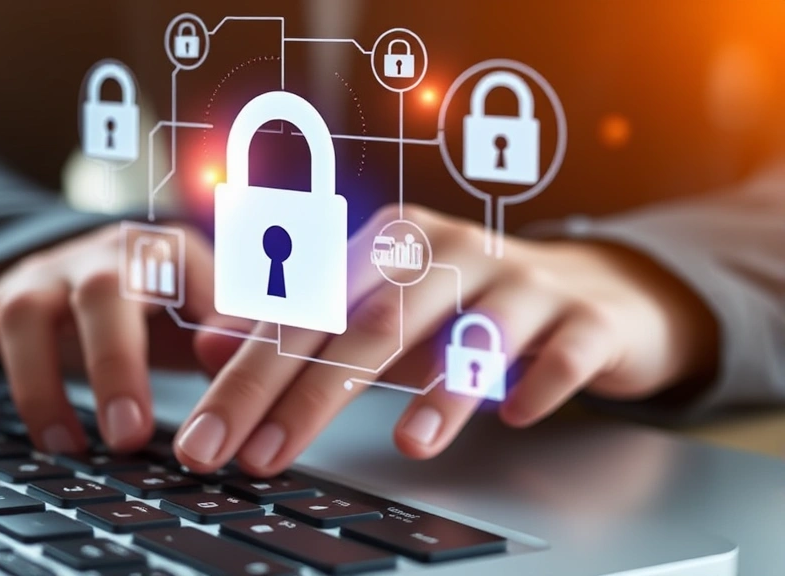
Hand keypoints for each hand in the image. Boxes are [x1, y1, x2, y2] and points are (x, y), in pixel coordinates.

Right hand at [0, 223, 215, 453]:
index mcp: (158, 253)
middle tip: (125, 440)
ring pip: (22, 314)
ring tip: (65, 449)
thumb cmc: (173, 304)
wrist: (114, 268)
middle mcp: (94, 258)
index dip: (156, 349)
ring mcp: (38, 278)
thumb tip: (222, 354)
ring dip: (39, 387)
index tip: (160, 421)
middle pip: (95, 294)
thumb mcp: (213, 308)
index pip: (170, 281)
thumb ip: (231, 327)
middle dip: (109, 367)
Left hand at [181, 204, 716, 474]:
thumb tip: (209, 346)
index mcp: (387, 244)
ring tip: (407, 445)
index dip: (252, 375)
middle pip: (372, 323)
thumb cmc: (464, 303)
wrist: (589, 287)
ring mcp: (521, 281)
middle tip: (259, 457)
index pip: (308, 312)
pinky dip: (540, 381)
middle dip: (309, 395)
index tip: (209, 437)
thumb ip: (300, 326)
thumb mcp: (376, 309)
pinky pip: (564, 349)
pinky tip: (515, 417)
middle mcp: (449, 252)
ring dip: (440, 388)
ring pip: (474, 331)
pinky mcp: (584, 317)